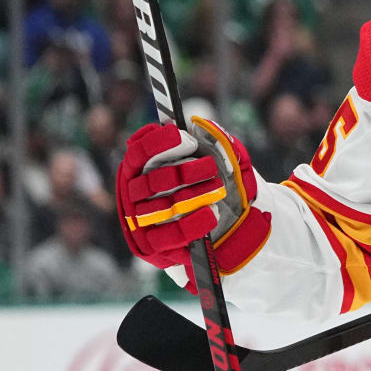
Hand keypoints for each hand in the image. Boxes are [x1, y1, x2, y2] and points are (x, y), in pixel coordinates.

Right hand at [116, 118, 255, 268]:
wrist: (233, 226)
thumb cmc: (218, 185)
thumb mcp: (224, 161)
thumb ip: (215, 141)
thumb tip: (202, 124)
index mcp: (145, 169)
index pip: (139, 153)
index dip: (156, 144)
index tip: (181, 135)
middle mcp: (137, 194)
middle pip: (152, 181)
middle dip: (184, 172)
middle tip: (211, 168)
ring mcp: (143, 221)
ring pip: (162, 208)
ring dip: (193, 197)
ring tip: (218, 190)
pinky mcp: (153, 245)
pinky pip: (167, 237)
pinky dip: (191, 224)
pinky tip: (211, 214)